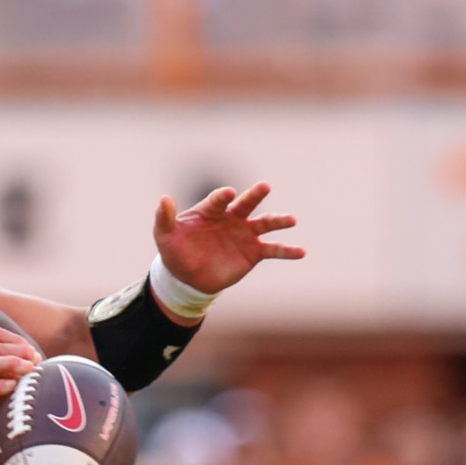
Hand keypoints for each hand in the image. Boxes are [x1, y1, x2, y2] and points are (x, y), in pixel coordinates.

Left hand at [154, 182, 303, 294]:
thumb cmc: (176, 251)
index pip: (218, 200)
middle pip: (246, 203)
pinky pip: (273, 249)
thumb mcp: (165, 235)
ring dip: (278, 221)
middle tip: (265, 187)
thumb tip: (164, 198)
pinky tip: (301, 252)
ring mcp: (245, 234)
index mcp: (211, 210)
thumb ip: (164, 217)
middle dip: (255, 195)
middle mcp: (232, 218)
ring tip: (291, 220)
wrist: (187, 277)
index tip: (228, 193)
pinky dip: (287, 251)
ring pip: (265, 223)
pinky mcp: (253, 252)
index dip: (222, 196)